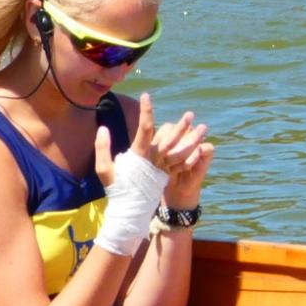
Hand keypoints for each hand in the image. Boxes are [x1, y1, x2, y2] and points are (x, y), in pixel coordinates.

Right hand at [94, 94, 211, 207]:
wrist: (128, 210)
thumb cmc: (115, 188)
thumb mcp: (104, 170)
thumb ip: (102, 148)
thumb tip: (102, 129)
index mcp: (139, 155)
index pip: (145, 128)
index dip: (146, 111)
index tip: (146, 96)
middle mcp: (154, 160)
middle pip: (171, 140)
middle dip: (182, 126)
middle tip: (191, 114)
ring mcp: (163, 169)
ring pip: (182, 152)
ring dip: (194, 140)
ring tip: (203, 128)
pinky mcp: (167, 175)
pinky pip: (184, 165)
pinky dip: (193, 156)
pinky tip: (201, 147)